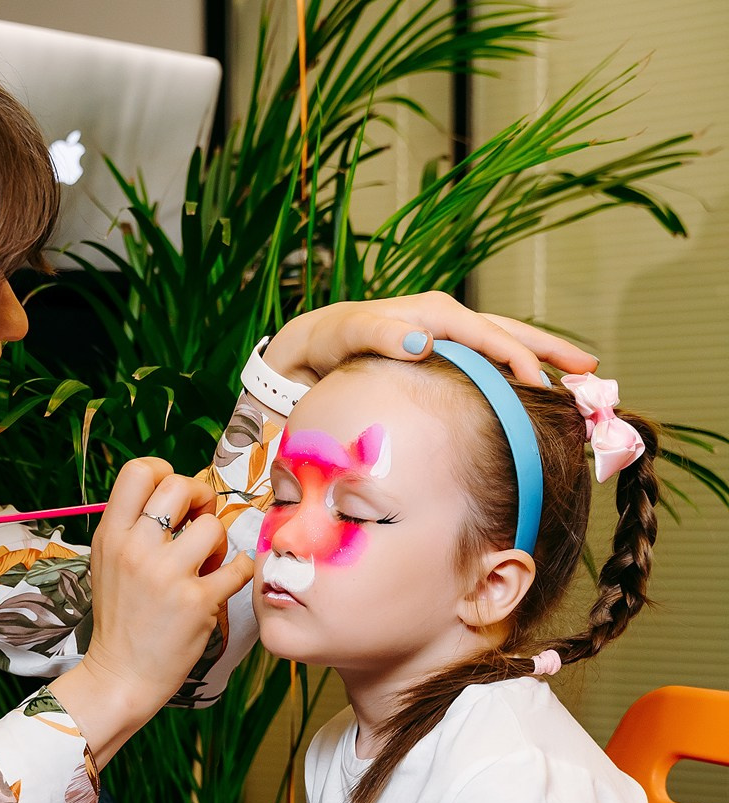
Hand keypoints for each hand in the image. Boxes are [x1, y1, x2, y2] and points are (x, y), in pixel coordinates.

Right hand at [49, 458, 253, 765]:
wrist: (120, 675)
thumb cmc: (120, 618)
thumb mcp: (107, 563)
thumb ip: (133, 527)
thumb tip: (179, 493)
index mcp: (111, 536)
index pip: (138, 471)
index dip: (165, 472)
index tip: (176, 498)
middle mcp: (136, 550)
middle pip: (179, 485)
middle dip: (201, 496)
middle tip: (201, 518)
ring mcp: (167, 576)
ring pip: (213, 526)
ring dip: (218, 542)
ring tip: (207, 563)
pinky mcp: (197, 602)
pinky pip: (239, 566)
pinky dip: (239, 571)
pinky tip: (225, 582)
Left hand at [263, 293, 597, 387]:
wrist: (310, 346)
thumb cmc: (328, 341)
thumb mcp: (347, 334)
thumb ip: (380, 335)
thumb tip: (422, 342)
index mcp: (432, 314)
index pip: (487, 335)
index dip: (517, 358)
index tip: (543, 386)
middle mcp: (444, 320)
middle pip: (508, 332)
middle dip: (550, 349)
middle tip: (592, 368)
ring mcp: (444, 336)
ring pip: (503, 343)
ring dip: (540, 358)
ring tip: (579, 375)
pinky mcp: (439, 352)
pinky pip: (485, 360)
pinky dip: (512, 370)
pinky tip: (529, 389)